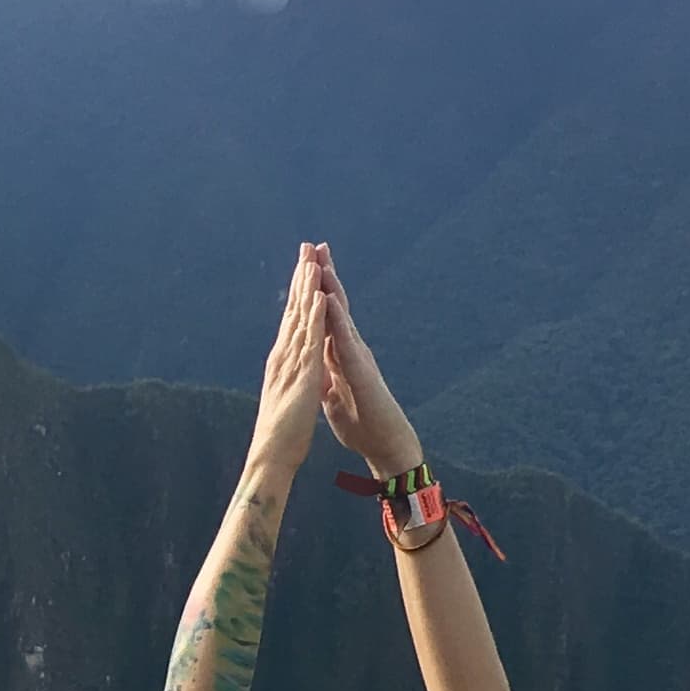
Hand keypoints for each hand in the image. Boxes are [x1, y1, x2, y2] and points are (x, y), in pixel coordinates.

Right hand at [249, 250, 331, 472]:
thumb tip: (302, 374)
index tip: (305, 267)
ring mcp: (292, 363)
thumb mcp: (292, 399)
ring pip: (301, 317)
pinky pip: (310, 340)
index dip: (299, 293)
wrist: (272, 457)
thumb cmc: (282, 435)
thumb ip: (296, 381)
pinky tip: (320, 295)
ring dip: (307, 287)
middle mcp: (284, 356)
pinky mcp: (303, 374)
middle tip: (306, 246)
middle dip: (301, 277)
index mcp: (284, 362)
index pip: (293, 320)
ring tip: (313, 258)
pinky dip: (315, 316)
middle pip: (294, 310)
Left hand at [307, 243, 419, 470]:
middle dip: (325, 276)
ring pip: (342, 316)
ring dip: (332, 288)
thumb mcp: (333, 395)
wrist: (385, 445)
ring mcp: (358, 357)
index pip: (325, 316)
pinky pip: (347, 340)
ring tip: (322, 261)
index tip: (304, 266)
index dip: (315, 292)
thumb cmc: (361, 423)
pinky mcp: (362, 371)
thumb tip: (315, 367)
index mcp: (340, 355)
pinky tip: (330, 301)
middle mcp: (351, 349)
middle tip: (315, 245)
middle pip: (335, 306)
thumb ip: (325, 376)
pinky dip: (338, 320)